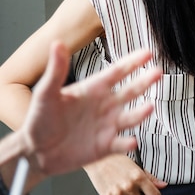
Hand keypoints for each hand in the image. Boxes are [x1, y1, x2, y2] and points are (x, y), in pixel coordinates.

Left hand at [20, 41, 161, 178]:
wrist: (35, 153)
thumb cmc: (39, 120)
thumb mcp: (45, 93)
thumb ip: (56, 70)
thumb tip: (57, 43)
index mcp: (94, 89)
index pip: (118, 71)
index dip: (133, 61)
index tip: (148, 52)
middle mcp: (106, 105)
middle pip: (131, 91)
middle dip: (145, 82)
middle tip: (157, 72)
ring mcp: (108, 125)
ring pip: (131, 117)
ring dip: (140, 113)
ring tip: (148, 107)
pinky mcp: (106, 146)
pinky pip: (121, 144)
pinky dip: (127, 143)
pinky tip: (131, 141)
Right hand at [85, 154, 166, 194]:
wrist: (96, 162)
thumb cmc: (115, 160)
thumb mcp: (135, 165)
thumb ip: (150, 176)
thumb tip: (163, 184)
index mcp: (138, 176)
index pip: (154, 194)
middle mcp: (129, 185)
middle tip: (139, 191)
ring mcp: (118, 192)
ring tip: (130, 191)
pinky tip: (122, 193)